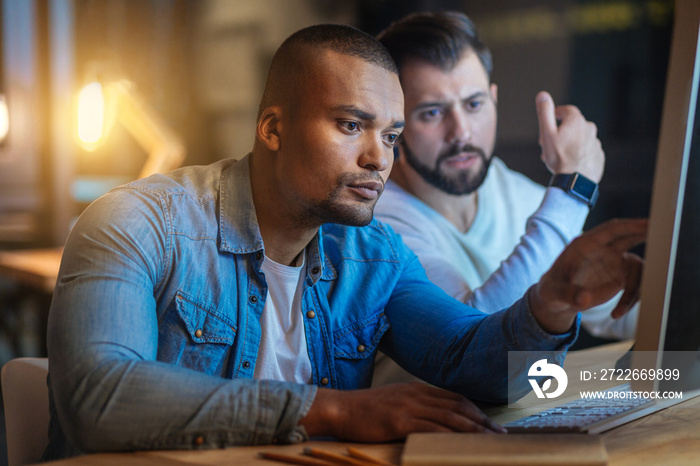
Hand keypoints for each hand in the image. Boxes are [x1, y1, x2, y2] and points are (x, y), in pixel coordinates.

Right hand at [299, 382, 504, 441]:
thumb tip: (434, 420)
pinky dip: (451, 436)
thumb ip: (414, 406)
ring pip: (450, 417)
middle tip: (500, 433)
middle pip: (458, 406)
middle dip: (482, 420)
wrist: (341, 408)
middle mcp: (417, 394)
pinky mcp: (401, 421)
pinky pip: (432, 429)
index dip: (475, 410)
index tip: (490, 422)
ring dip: (474, 429)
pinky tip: (462, 444)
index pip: (454, 398)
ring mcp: (410, 407)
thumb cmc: (365, 410)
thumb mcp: (394, 402)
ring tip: (490, 441)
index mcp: (417, 389)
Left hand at [529, 218, 647, 333]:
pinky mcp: (620, 277)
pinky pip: (636, 285)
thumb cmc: (552, 290)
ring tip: (621, 310)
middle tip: (666, 238)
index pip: (611, 229)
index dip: (631, 225)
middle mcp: (603, 249)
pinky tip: (616, 314)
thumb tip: (584, 300)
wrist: (557, 300)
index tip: (650, 224)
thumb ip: (568, 294)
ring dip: (637, 288)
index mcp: (585, 244)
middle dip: (648, 235)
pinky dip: (632, 299)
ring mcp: (613, 262)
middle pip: (631, 236)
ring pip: (638, 267)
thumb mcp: (554, 292)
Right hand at [536, 91, 604, 181]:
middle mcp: (589, 129)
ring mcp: (595, 143)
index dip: (558, 113)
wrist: (575, 181)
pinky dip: (579, 154)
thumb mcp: (547, 133)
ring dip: (570, 143)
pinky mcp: (599, 156)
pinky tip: (570, 163)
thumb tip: (543, 95)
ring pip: (580, 139)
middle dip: (561, 132)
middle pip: (573, 126)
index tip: (552, 118)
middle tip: (549, 143)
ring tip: (559, 156)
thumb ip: (545, 113)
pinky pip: (587, 151)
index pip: (567, 111)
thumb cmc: (559, 158)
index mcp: (576, 121)